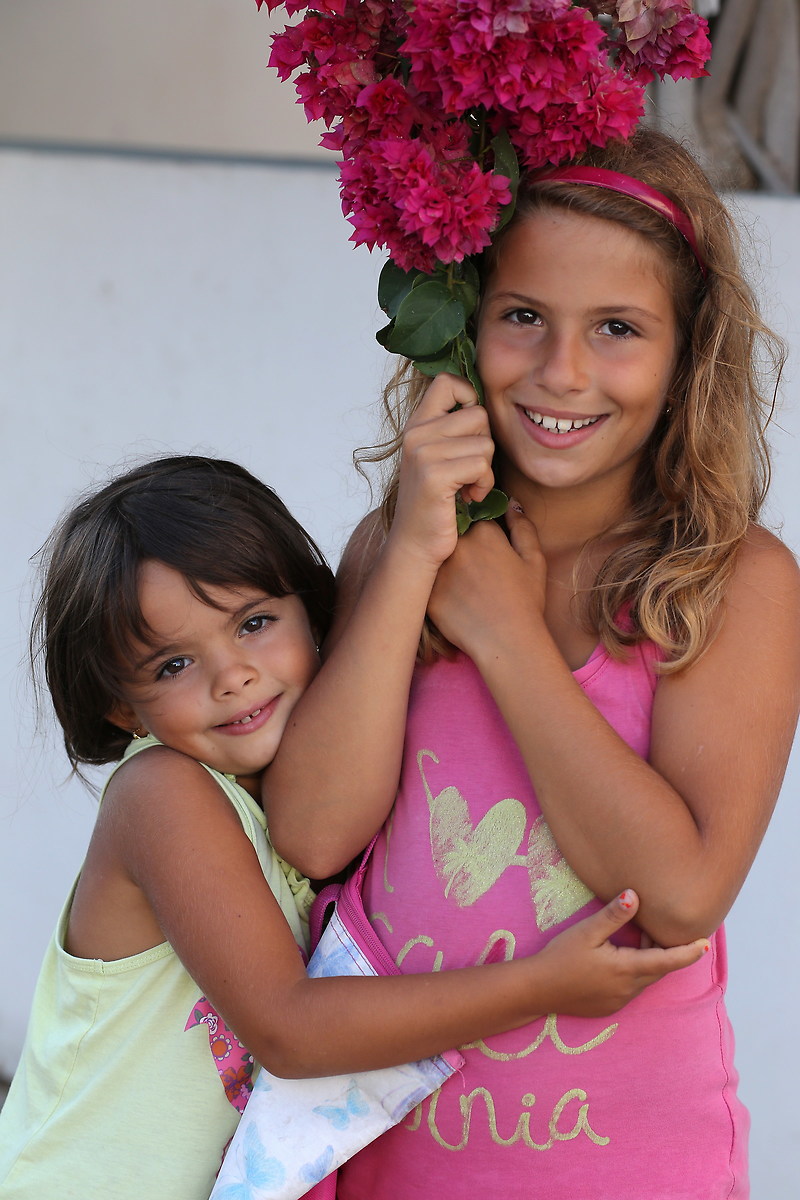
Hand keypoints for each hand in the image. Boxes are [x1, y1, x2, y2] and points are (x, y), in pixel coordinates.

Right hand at [390, 373, 494, 570]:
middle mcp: (416, 433)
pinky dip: (483, 484)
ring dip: (486, 470)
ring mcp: (423, 453)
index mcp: (417, 425)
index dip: (470, 397)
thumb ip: (452, 430)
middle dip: (484, 444)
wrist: (415, 545)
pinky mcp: (434, 475)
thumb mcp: (438, 458)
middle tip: (470, 470)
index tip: (471, 429)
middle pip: (478, 415)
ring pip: (485, 442)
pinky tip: (469, 497)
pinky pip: (481, 465)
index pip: (447, 381)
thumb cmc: (435, 503)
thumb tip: (483, 404)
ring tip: (468, 486)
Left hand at [427, 500, 546, 656]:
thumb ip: (523, 527)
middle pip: (453, 536)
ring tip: (465, 587)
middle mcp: (456, 545)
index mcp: (483, 532)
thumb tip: (511, 504)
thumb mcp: (534, 560)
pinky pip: (429, 581)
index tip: (491, 552)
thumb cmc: (525, 601)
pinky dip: (439, 587)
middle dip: (462, 547)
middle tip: (477, 572)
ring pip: (439, 557)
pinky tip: (455, 601)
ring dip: (447, 565)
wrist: (507, 641)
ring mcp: (439, 568)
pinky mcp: (427, 592)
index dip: (484, 535)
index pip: (476, 519)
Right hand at [532, 890, 708, 1017]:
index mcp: (626, 969)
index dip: (688, 953)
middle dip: (666, 951)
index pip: (667, 960)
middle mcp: (628, 989)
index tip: (706, 944)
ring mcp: (619, 1001)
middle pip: (659, 969)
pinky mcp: (609, 1006)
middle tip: (663, 928)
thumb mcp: (586, 932)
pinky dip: (635, 973)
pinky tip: (618, 959)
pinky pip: (632, 988)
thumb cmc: (560, 957)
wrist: (536, 990)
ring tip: (639, 939)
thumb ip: (613, 915)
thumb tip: (636, 896)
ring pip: (645, 979)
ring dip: (648, 961)